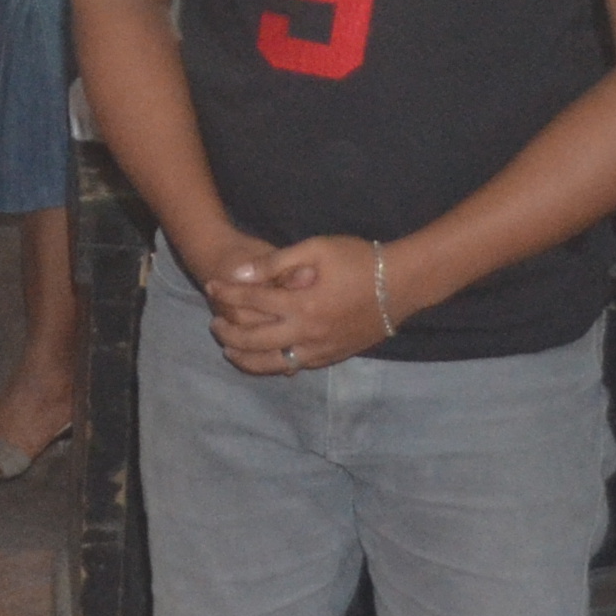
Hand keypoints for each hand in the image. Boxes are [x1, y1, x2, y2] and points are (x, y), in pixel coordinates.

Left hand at [205, 235, 390, 372]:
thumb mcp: (316, 248)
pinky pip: (296, 366)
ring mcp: (322, 348)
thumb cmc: (359, 259)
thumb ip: (275, 262)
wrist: (404, 284)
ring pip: (272, 363)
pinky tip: (263, 359)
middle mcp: (309, 332)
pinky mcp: (333, 356)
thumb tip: (239, 274)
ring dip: (246, 358)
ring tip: (229, 349)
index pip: (251, 302)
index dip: (226, 293)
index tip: (211, 285)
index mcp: (302, 304)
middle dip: (228, 332)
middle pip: (254, 340)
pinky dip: (273, 365)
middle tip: (213, 323)